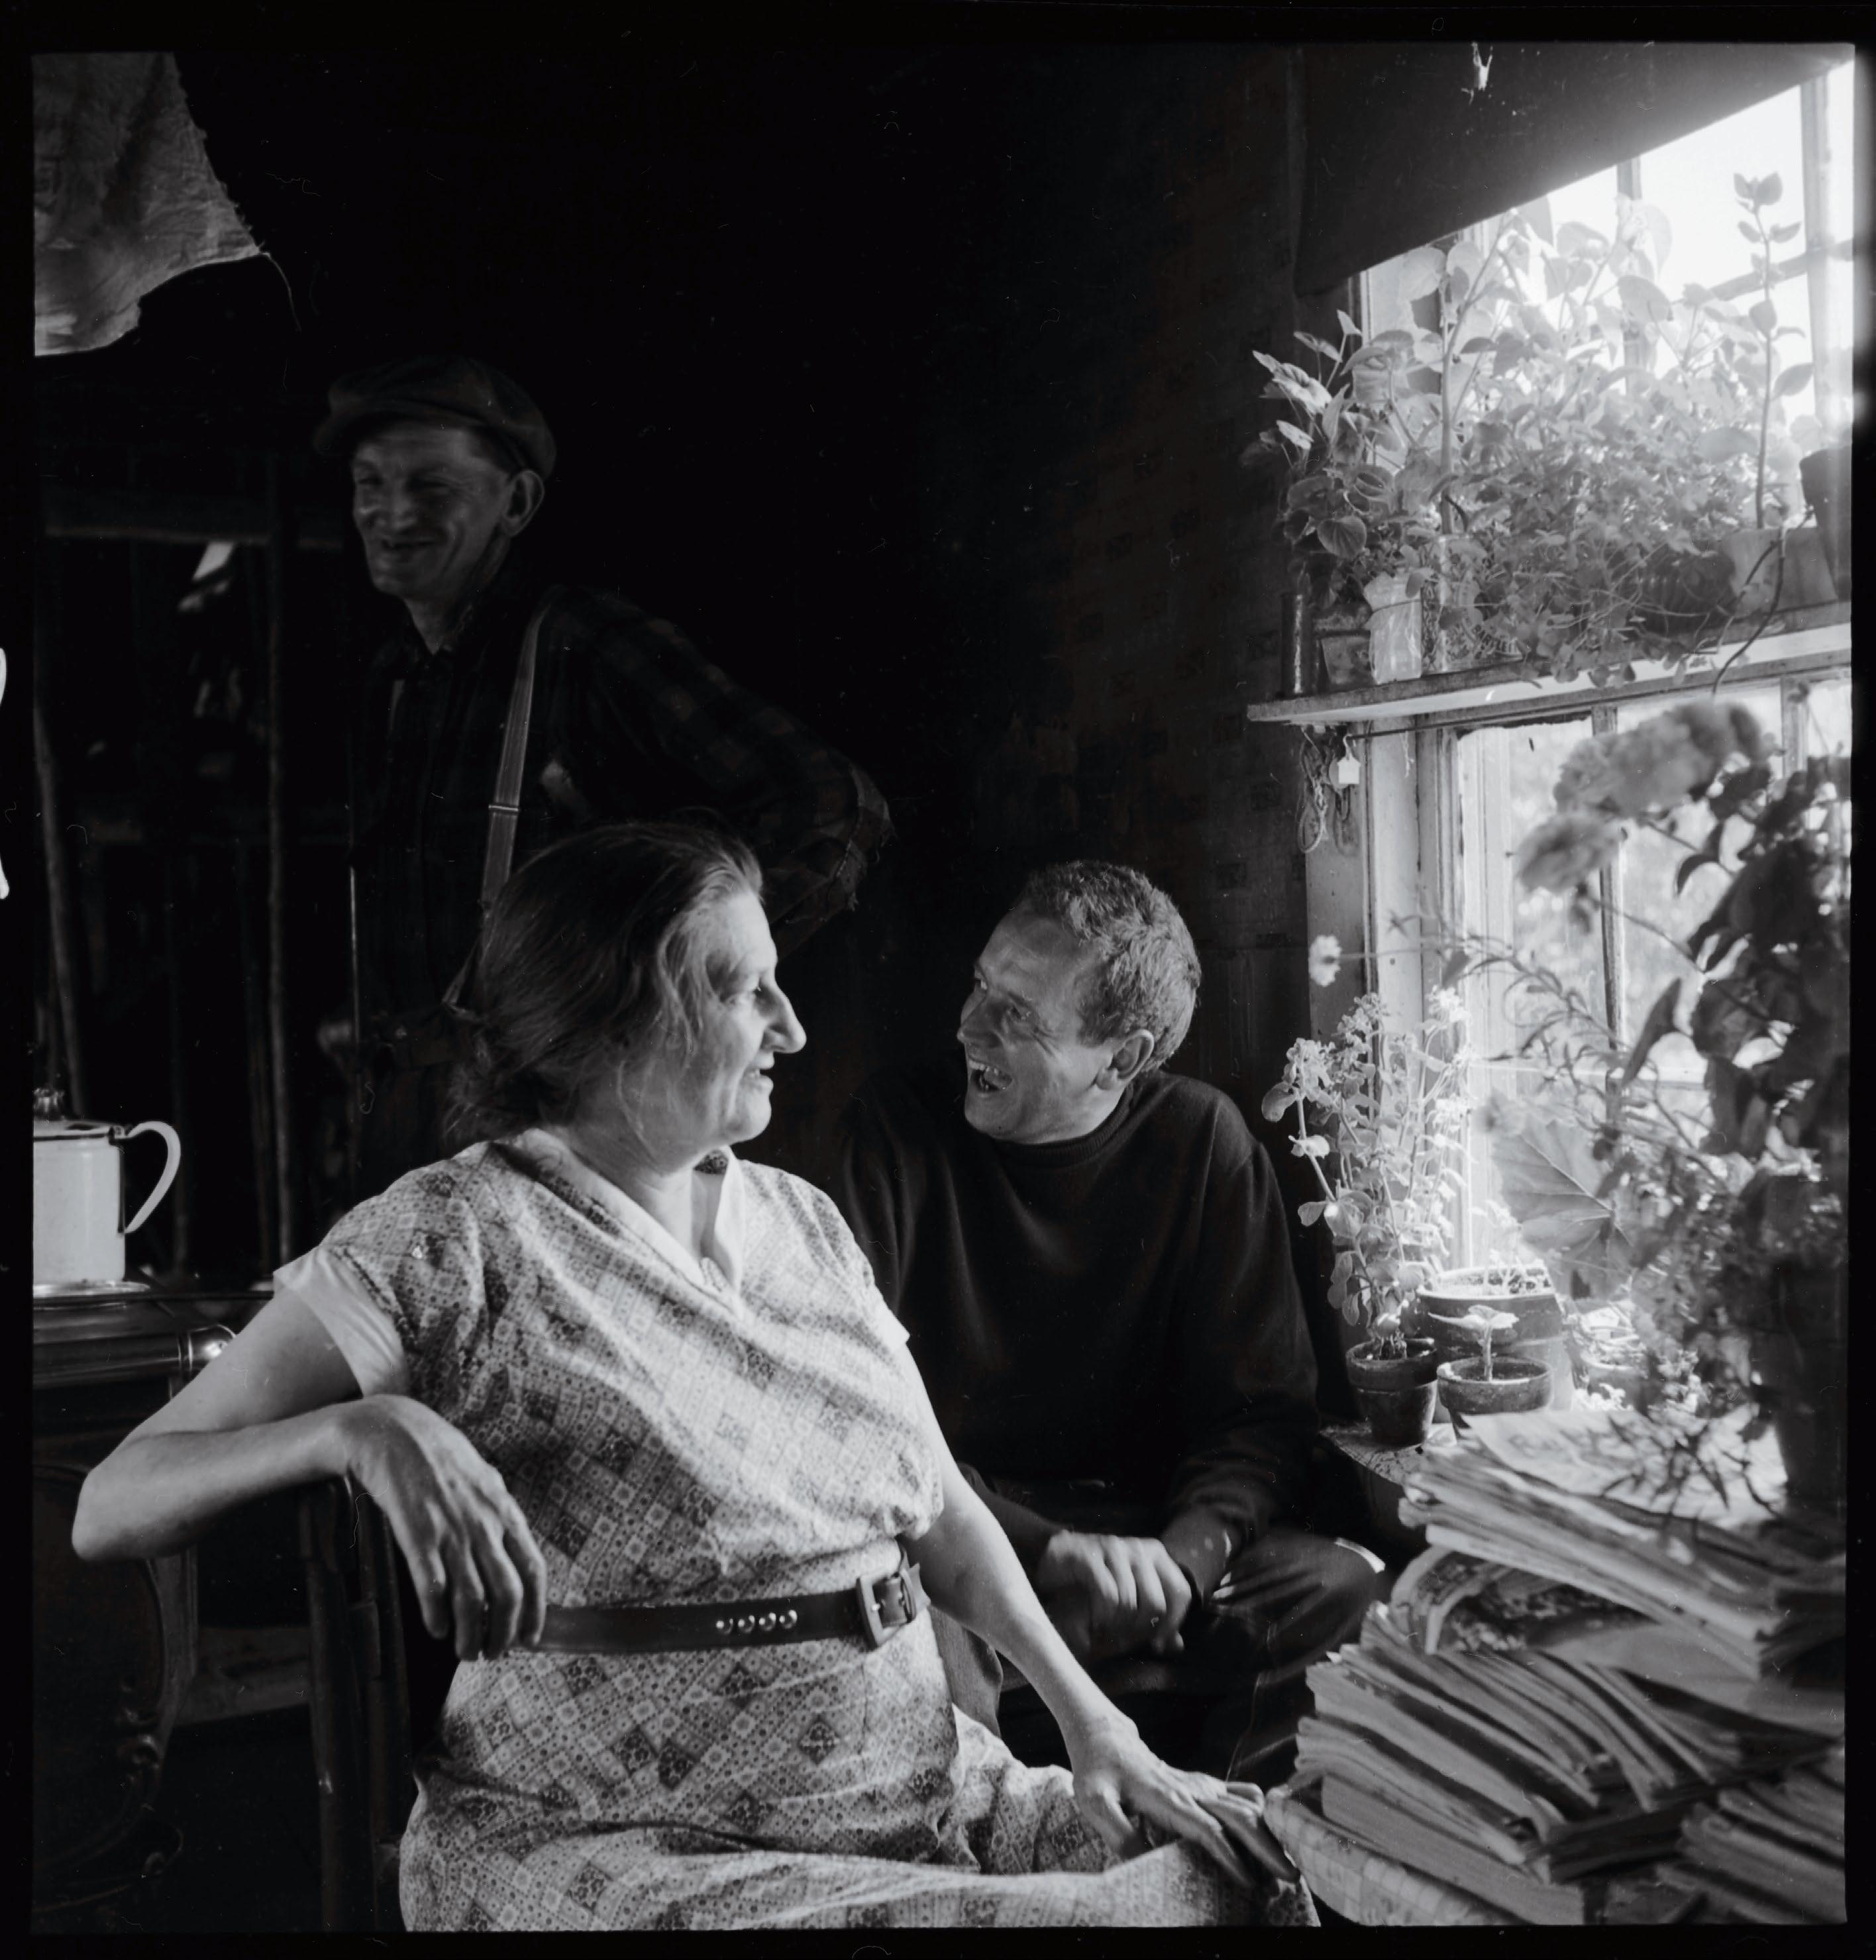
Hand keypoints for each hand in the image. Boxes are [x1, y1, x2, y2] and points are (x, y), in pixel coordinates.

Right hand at [335, 1396, 547, 1660]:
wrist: (395, 1433)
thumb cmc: (441, 1457)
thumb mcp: (484, 1479)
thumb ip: (499, 1514)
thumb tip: (515, 1547)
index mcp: (505, 1511)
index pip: (534, 1570)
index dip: (536, 1610)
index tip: (529, 1637)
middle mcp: (484, 1524)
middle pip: (508, 1593)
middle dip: (504, 1633)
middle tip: (494, 1654)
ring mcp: (452, 1530)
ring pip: (472, 1599)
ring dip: (470, 1635)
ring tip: (466, 1652)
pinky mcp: (417, 1534)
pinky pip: (432, 1587)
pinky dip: (437, 1616)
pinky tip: (436, 1629)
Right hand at [1035, 1531, 1193, 1658]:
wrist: (1053, 1561)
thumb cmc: (1097, 1584)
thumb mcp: (1131, 1601)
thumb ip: (1155, 1621)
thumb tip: (1178, 1646)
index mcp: (1156, 1555)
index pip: (1180, 1592)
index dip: (1172, 1624)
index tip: (1156, 1645)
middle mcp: (1139, 1548)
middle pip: (1156, 1602)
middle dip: (1140, 1630)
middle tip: (1125, 1641)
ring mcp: (1113, 1548)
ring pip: (1130, 1602)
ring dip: (1117, 1627)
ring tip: (1107, 1632)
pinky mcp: (1088, 1555)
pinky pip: (1108, 1595)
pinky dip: (1103, 1617)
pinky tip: (1096, 1623)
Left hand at [1065, 1716, 1300, 1891]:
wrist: (1105, 1738)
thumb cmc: (1097, 1772)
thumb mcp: (1094, 1803)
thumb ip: (1117, 1832)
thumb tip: (1142, 1863)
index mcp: (1168, 1799)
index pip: (1208, 1830)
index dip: (1231, 1857)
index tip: (1250, 1884)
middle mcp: (1192, 1789)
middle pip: (1240, 1817)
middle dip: (1268, 1848)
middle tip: (1290, 1878)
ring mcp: (1201, 1784)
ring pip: (1248, 1806)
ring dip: (1271, 1834)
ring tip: (1287, 1864)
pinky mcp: (1204, 1783)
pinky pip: (1242, 1794)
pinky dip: (1263, 1813)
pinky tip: (1274, 1832)